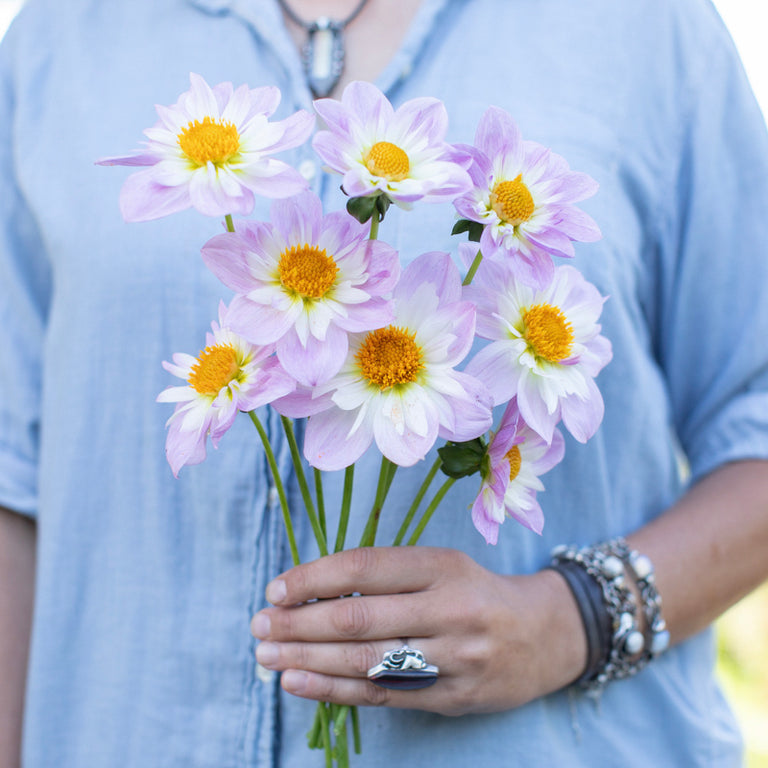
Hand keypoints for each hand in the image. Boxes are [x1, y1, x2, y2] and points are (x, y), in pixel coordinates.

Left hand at [251, 547, 585, 715]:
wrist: (543, 635)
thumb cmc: (476, 592)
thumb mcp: (441, 566)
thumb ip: (386, 575)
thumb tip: (310, 589)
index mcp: (443, 565)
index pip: (365, 567)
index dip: (315, 577)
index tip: (276, 588)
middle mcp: (450, 608)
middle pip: (360, 616)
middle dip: (300, 622)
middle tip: (259, 625)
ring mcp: (454, 657)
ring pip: (366, 660)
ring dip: (307, 658)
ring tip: (266, 656)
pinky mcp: (452, 696)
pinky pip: (383, 694)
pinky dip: (333, 689)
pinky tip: (298, 681)